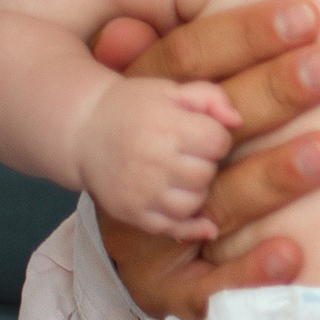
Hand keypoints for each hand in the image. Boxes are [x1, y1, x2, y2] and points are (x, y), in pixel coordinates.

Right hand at [74, 77, 239, 241]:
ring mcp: (140, 191)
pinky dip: (192, 228)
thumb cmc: (133, 108)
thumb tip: (236, 121)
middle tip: (186, 154)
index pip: (217, 141)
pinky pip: (173, 229)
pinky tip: (205, 224)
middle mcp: (151, 161)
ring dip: (196, 190)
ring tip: (180, 175)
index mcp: (163, 126)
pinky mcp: (131, 213)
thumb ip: (211, 97)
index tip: (199, 133)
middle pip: (206, 173)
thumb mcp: (171, 90)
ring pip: (194, 202)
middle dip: (204, 163)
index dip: (215, 137)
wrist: (83, 131)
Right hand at [95, 0, 319, 319]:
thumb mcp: (167, 86)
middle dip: (273, 95)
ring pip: (216, 200)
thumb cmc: (171, 138)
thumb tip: (134, 16)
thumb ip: (181, 58)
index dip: (247, 35)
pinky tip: (294, 255)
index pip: (190, 62)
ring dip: (272, 177)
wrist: (122, 224)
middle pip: (213, 130)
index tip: (308, 12)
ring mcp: (151, 227)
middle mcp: (146, 166)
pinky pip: (206, 287)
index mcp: (142, 105)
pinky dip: (248, 272)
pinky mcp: (166, 286)